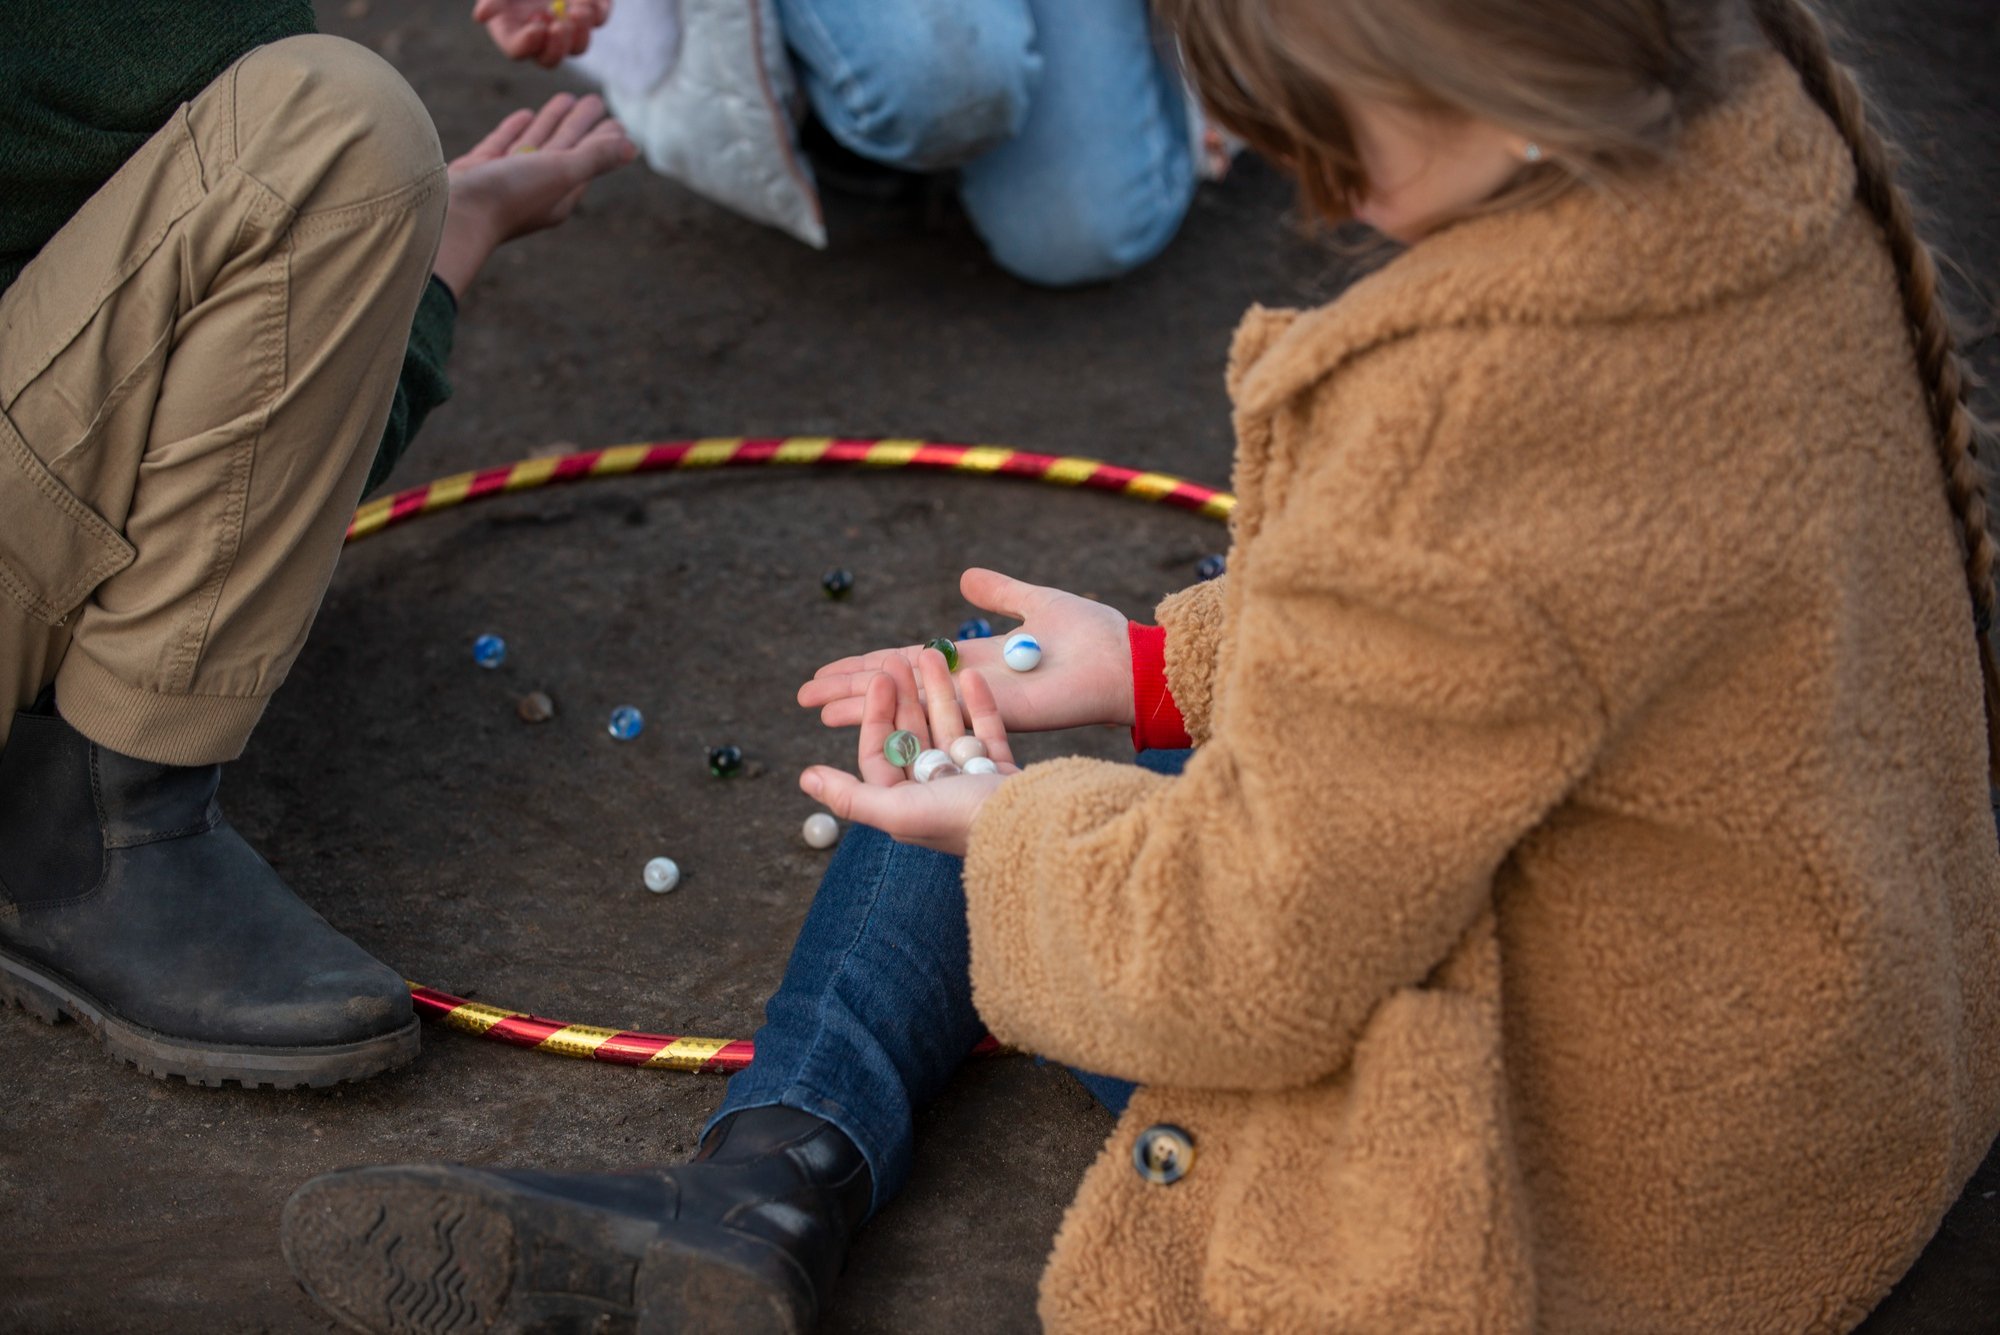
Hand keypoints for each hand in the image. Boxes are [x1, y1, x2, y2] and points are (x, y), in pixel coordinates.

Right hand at [432, 93, 635, 298]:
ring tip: (566, 98)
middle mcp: (534, 191)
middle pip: (564, 149)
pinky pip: (503, 145)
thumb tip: (633, 147)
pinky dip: (516, 129)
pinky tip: (525, 115)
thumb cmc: (508, 196)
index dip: (603, 141)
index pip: (588, 161)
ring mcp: (504, 181)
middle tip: (594, 101)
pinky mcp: (478, 172)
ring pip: (535, 144)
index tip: (616, 122)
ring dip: (552, 122)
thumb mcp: (559, 173)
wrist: (449, 214)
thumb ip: (594, 157)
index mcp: (559, 196)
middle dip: (580, 125)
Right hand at [473, 0, 609, 68]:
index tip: (536, 28)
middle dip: (557, 47)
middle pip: (551, 58)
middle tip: (560, 25)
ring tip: (577, 11)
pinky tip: (585, 1)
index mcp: (514, 27)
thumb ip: (493, 0)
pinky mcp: (589, 9)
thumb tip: (480, 16)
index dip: (527, 44)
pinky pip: (598, 19)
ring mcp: (567, 24)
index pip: (518, 50)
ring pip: (578, 47)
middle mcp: (541, 33)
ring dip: (580, 34)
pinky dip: (597, 11)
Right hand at [799, 568, 1133, 735]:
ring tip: (818, 709)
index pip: (907, 664)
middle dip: (849, 692)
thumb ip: (999, 593)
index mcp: (973, 662)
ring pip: (904, 706)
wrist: (1125, 661)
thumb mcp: (1034, 603)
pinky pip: (932, 712)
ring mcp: (973, 705)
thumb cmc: (1092, 637)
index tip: (830, 671)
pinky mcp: (988, 716)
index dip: (867, 667)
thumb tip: (964, 579)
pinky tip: (866, 714)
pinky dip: (896, 712)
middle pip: (895, 690)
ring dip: (859, 706)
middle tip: (805, 696)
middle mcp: (965, 687)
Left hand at [801, 650, 1022, 857]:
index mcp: (905, 804)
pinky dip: (980, 703)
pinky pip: (987, 729)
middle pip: (914, 734)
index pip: (880, 752)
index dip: (875, 714)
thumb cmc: (958, 821)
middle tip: (903, 659)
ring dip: (941, 690)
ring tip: (937, 652)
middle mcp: (935, 792)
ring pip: (949, 725)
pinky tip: (974, 676)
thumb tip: (805, 777)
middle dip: (907, 694)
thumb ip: (850, 795)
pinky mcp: (1002, 770)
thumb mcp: (896, 811)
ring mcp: (971, 780)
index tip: (880, 679)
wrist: (1027, 828)